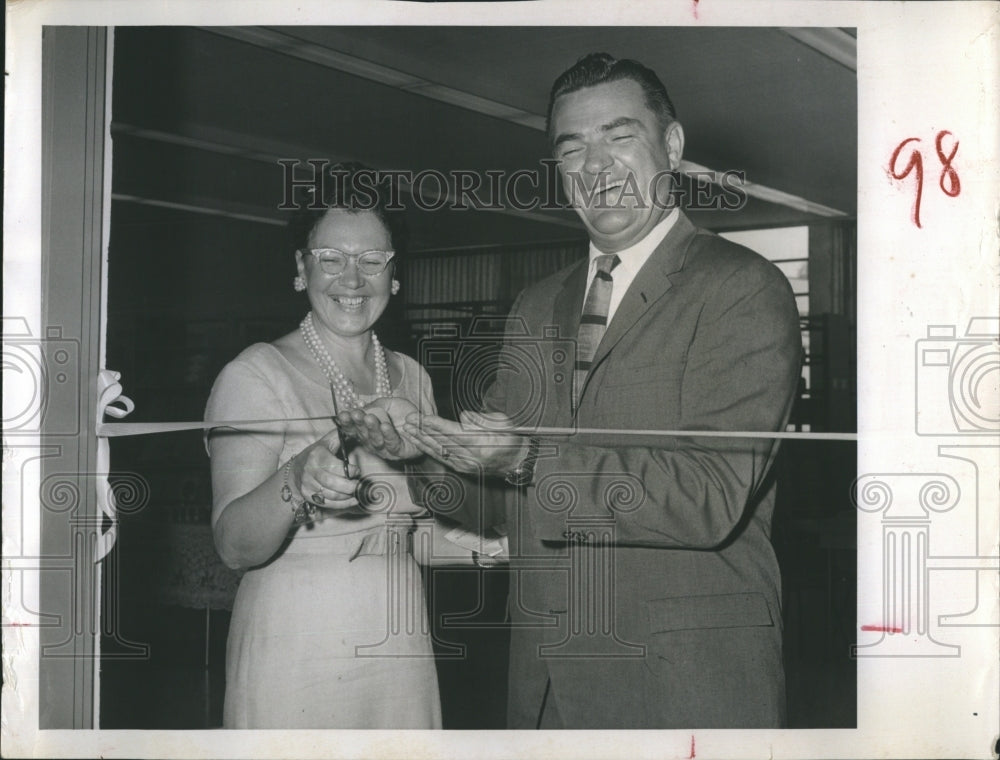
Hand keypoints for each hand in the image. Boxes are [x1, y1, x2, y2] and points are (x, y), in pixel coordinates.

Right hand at [291, 429, 360, 509]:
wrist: (295, 472)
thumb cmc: (315, 455)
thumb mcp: (325, 443)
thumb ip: (338, 437)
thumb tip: (352, 428)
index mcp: (317, 456)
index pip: (335, 466)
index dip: (350, 471)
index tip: (357, 471)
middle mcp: (310, 471)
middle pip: (332, 483)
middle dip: (350, 487)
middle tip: (360, 486)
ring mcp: (308, 485)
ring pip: (331, 495)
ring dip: (347, 496)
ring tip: (357, 493)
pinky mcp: (308, 496)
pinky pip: (327, 503)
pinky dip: (342, 504)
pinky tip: (352, 500)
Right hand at [335, 397, 421, 460]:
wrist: (423, 421)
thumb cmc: (404, 414)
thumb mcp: (388, 404)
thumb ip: (375, 405)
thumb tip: (361, 407)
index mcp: (367, 430)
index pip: (353, 428)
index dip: (347, 422)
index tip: (342, 414)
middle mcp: (373, 442)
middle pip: (362, 435)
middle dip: (358, 424)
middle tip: (355, 414)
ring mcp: (385, 449)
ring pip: (375, 440)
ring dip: (372, 428)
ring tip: (369, 418)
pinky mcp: (398, 452)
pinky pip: (392, 444)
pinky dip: (388, 435)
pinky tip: (385, 426)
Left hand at [401, 410, 527, 475]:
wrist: (516, 462)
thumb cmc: (511, 439)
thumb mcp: (503, 423)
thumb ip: (482, 419)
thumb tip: (464, 416)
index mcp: (482, 445)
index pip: (454, 433)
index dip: (437, 425)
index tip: (423, 417)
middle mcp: (471, 457)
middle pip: (442, 442)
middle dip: (423, 430)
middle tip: (408, 420)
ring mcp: (465, 465)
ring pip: (438, 450)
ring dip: (421, 440)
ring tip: (408, 429)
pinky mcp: (461, 468)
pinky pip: (441, 457)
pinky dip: (427, 449)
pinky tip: (418, 442)